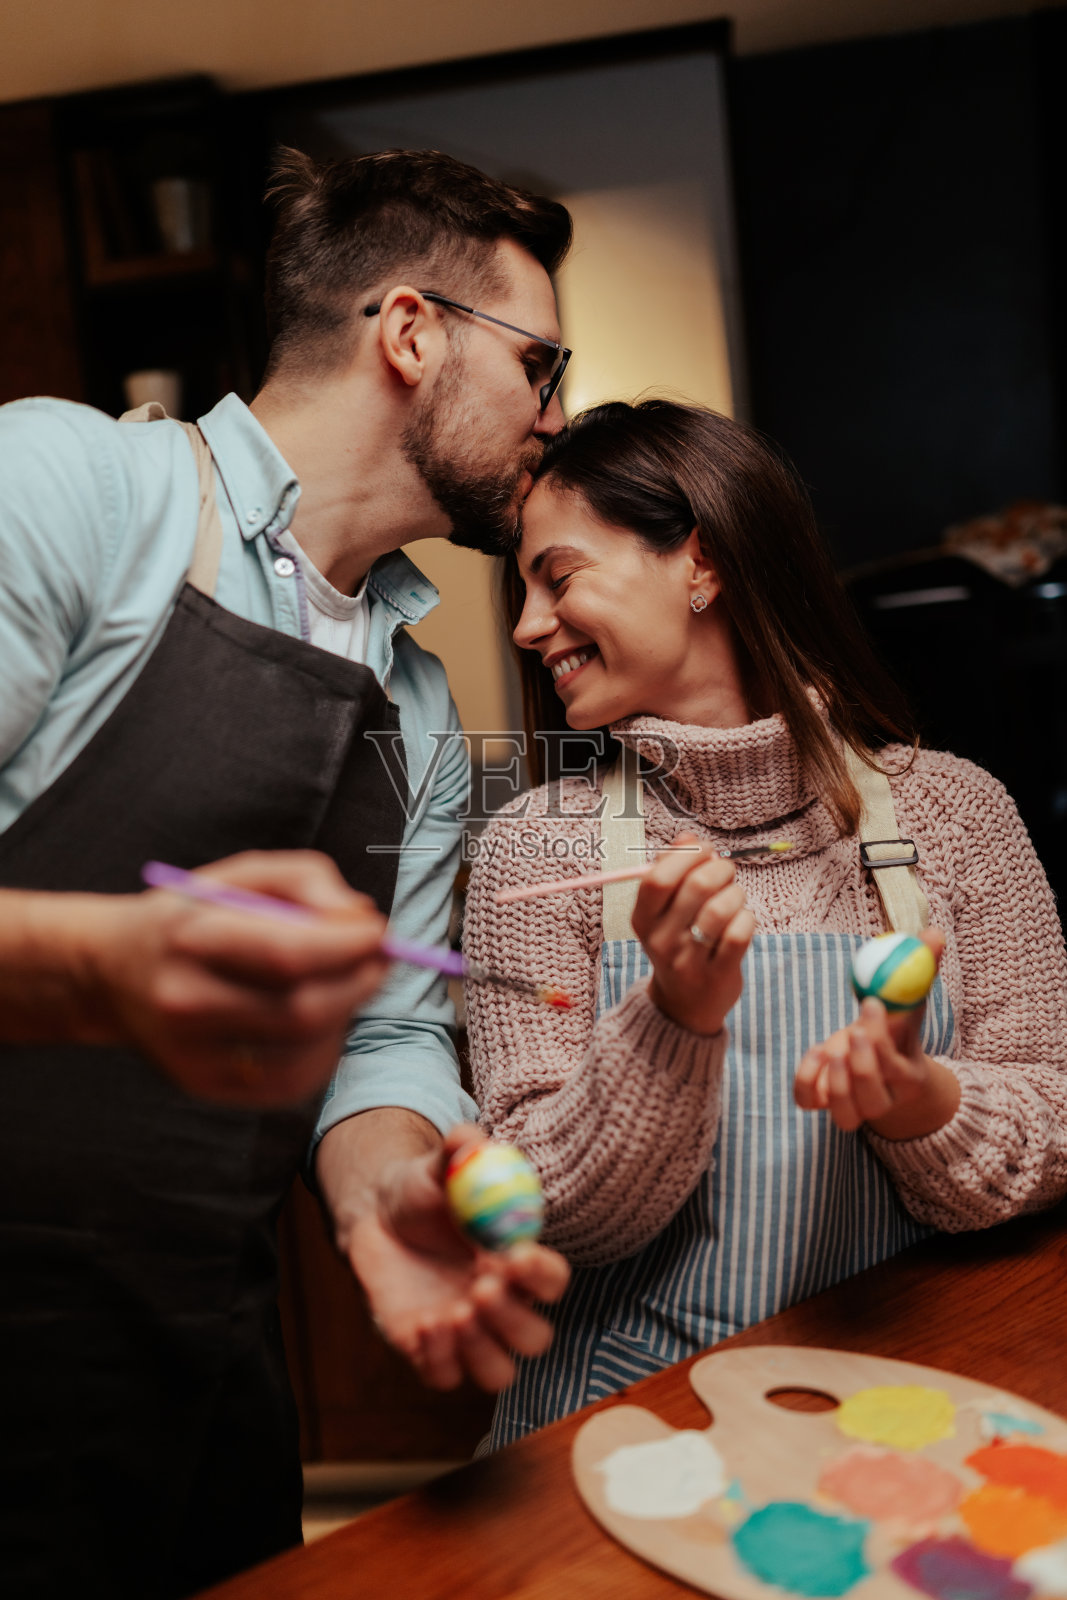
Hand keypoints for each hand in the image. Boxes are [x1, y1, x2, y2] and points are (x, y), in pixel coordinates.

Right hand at [81, 850, 389, 1104]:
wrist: (115, 973)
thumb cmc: (194, 916)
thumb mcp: (242, 875)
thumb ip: (308, 880)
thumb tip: (362, 916)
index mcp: (189, 936)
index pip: (287, 954)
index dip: (348, 947)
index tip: (380, 933)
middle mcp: (185, 1001)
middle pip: (302, 1010)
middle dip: (359, 984)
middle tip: (379, 961)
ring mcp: (193, 1054)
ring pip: (304, 1051)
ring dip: (346, 1017)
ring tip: (343, 986)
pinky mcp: (207, 1088)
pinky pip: (292, 1082)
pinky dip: (324, 1051)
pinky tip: (320, 1022)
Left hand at [342, 1124, 569, 1392]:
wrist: (376, 1220)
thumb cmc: (422, 1192)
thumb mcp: (436, 1166)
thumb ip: (458, 1150)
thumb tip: (469, 1139)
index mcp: (517, 1261)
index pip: (552, 1281)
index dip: (542, 1275)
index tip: (514, 1254)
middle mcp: (501, 1304)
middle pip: (534, 1338)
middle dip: (513, 1320)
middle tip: (480, 1289)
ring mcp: (467, 1334)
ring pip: (499, 1374)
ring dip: (482, 1351)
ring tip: (452, 1313)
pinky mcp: (430, 1352)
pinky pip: (445, 1377)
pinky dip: (438, 1360)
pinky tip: (421, 1324)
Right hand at [633, 833, 755, 1035]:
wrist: (684, 1006)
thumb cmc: (677, 943)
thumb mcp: (662, 911)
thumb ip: (671, 869)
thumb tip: (688, 837)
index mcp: (642, 919)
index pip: (657, 878)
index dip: (686, 855)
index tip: (704, 850)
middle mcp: (660, 940)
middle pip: (697, 886)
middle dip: (721, 868)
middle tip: (727, 871)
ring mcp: (688, 959)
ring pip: (722, 908)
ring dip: (736, 893)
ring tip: (735, 897)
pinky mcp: (717, 974)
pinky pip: (739, 934)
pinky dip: (747, 918)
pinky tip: (742, 920)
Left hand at [794, 929, 959, 1137]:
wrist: (882, 1059)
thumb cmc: (897, 1025)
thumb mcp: (910, 998)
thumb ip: (922, 969)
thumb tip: (933, 933)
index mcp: (910, 1078)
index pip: (897, 1070)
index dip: (881, 1038)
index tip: (872, 1003)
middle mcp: (884, 1101)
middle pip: (872, 1098)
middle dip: (861, 1061)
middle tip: (853, 1029)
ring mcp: (854, 1107)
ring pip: (845, 1113)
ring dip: (836, 1078)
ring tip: (835, 1045)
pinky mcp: (824, 1102)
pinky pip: (809, 1101)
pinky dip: (807, 1079)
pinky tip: (816, 1052)